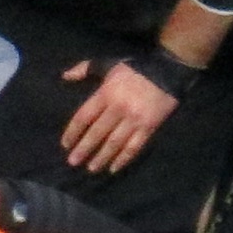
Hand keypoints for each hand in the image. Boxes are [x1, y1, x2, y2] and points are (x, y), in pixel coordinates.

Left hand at [59, 59, 178, 174]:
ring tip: (92, 169)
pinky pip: (134, 147)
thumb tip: (65, 76)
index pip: (84, 116)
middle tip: (73, 162)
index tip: (65, 144)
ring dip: (102, 157)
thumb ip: (85, 69)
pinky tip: (114, 168)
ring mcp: (134, 120)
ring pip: (114, 143)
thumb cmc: (134, 68)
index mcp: (106, 93)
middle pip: (97, 133)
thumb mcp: (108, 64)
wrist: (167, 70)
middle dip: (84, 149)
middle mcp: (118, 109)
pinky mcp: (149, 127)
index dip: (73, 132)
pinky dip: (124, 159)